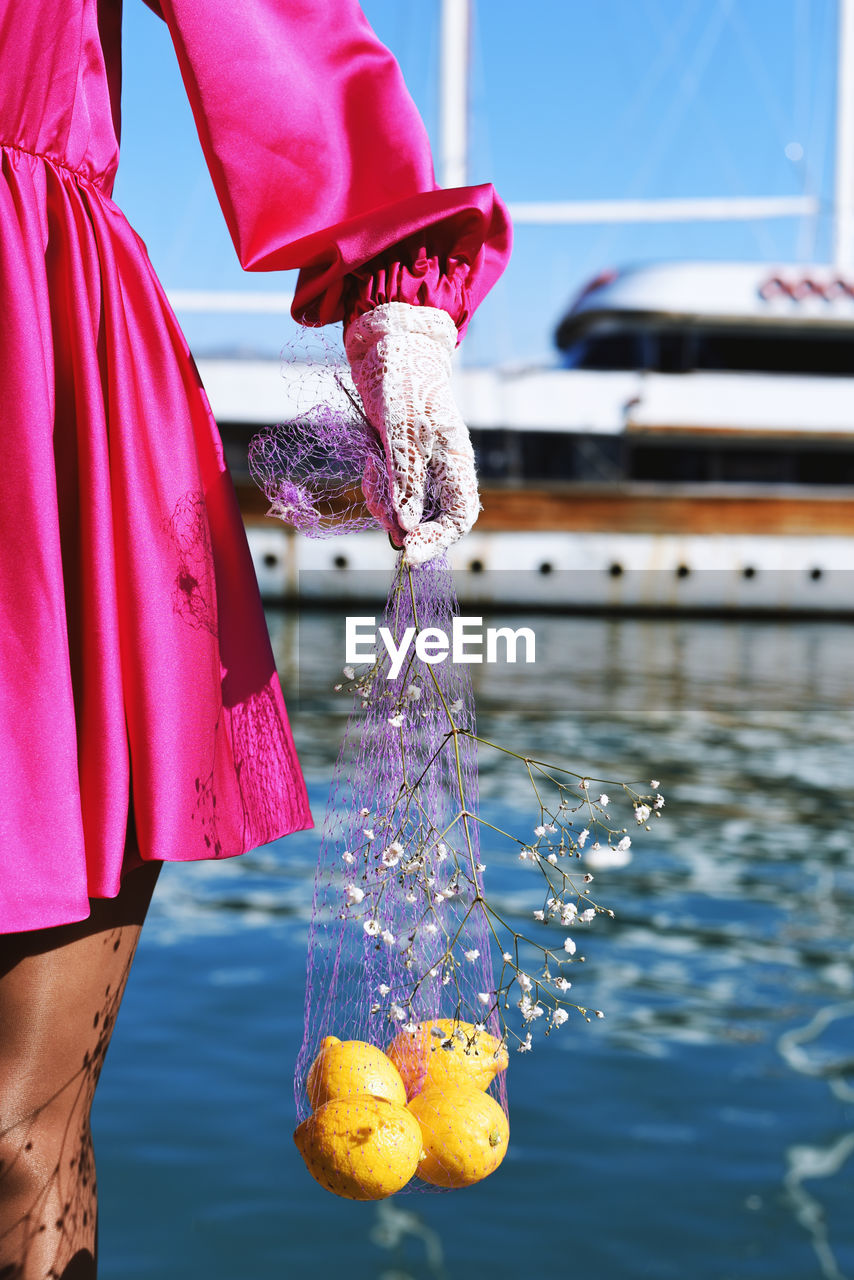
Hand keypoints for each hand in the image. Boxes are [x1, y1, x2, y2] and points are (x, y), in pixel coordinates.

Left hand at [344, 302, 479, 566]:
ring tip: (372, 465)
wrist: (385, 346)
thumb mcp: (401, 432)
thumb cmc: (402, 382)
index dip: (438, 540)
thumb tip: (405, 529)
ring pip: (402, 508)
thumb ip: (405, 480)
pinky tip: (370, 461)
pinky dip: (375, 486)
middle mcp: (442, 469)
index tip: (409, 554)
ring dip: (382, 499)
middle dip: (401, 520)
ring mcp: (419, 466)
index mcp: (456, 461)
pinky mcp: (398, 462)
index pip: (459, 516)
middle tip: (378, 508)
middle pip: (427, 518)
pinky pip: (387, 491)